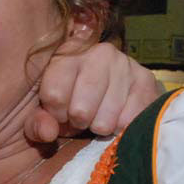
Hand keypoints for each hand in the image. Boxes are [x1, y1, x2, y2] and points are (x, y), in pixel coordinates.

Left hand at [26, 42, 162, 142]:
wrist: (119, 91)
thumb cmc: (75, 101)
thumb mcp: (48, 110)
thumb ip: (37, 123)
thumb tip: (48, 131)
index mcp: (67, 53)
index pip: (54, 95)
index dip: (56, 114)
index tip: (60, 113)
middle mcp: (98, 52)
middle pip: (81, 111)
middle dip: (79, 123)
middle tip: (82, 117)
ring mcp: (125, 64)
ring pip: (105, 120)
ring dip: (100, 126)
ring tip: (100, 115)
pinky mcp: (146, 80)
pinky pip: (128, 122)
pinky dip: (121, 128)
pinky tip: (118, 116)